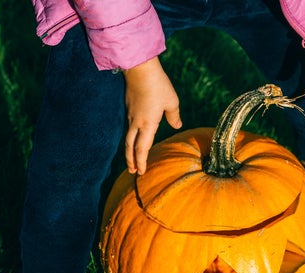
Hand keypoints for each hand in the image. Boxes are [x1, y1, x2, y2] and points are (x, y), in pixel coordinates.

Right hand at [122, 57, 181, 173]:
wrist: (140, 69)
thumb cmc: (158, 85)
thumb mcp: (172, 101)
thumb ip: (174, 116)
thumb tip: (176, 126)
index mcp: (148, 124)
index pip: (142, 148)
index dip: (141, 162)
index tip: (141, 172)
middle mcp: (136, 123)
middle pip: (130, 147)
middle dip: (131, 161)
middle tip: (132, 172)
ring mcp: (130, 115)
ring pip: (127, 138)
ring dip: (129, 151)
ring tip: (131, 160)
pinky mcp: (128, 108)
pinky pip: (128, 128)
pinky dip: (130, 138)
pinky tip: (133, 139)